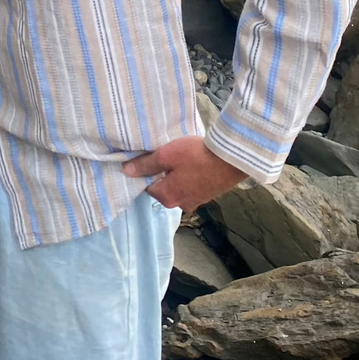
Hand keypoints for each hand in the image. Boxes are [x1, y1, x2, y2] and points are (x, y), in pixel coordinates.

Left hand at [121, 136, 245, 211]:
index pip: (146, 185)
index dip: (146, 171)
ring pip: (178, 186)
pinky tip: (195, 163)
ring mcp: (197, 201)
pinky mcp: (210, 194)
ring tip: (182, 158)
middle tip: (167, 155)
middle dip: (162, 173)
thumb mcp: (166, 156)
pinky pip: (192, 185)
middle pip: (162, 187)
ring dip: (177, 175)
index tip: (151, 157)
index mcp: (166, 198)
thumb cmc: (196, 156)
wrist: (233, 159)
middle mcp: (180, 204)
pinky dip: (191, 176)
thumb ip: (145, 164)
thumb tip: (126, 171)